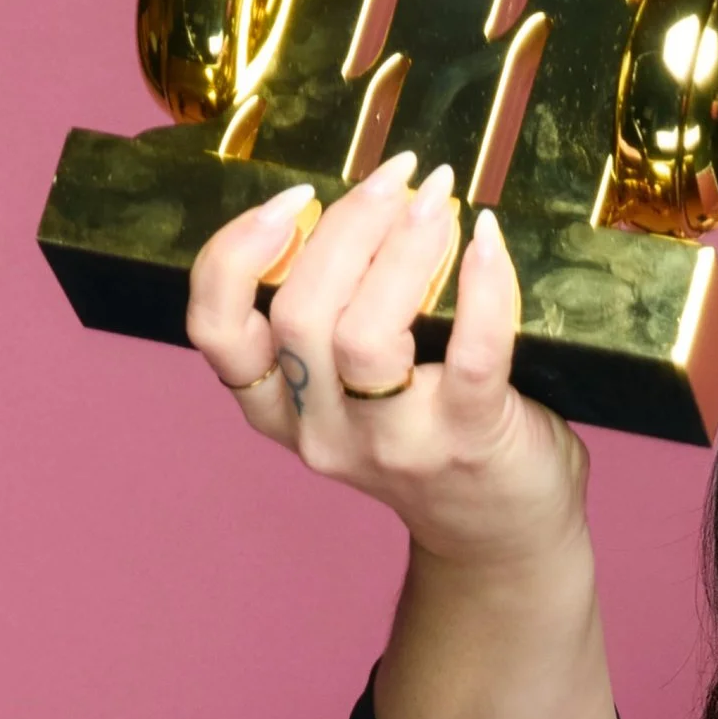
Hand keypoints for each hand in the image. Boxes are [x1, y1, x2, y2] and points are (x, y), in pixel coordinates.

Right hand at [185, 152, 586, 577]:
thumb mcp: (354, 395)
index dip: (235, 255)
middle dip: (345, 226)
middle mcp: (323, 431)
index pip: (216, 333)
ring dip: (401, 249)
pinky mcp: (467, 442)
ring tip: (438, 201)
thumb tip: (356, 208)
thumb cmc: (435, 442)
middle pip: (298, 314)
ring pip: (362, 335)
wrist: (501, 540)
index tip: (288, 201)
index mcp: (283, 410)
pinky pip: (471, 355)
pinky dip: (484, 290)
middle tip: (397, 178)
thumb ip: (335, 324)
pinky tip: (489, 241)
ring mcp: (393, 444)